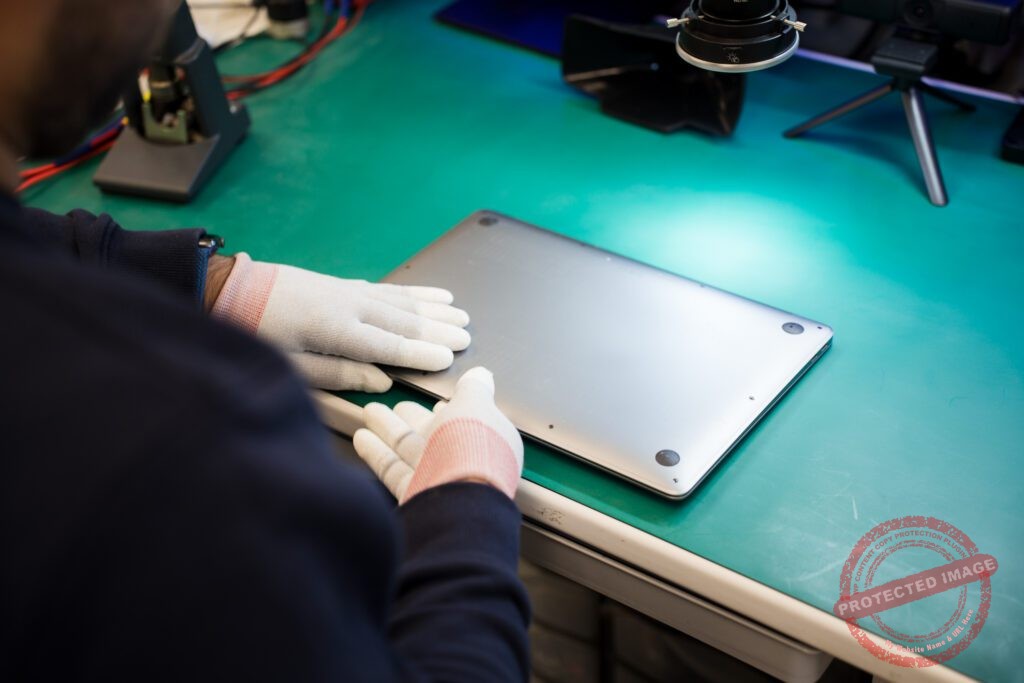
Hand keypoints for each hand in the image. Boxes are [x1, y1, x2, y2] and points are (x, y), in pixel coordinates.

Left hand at [210, 253, 470, 391]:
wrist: (228, 289)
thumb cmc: (256, 335)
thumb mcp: (292, 366)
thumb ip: (338, 374)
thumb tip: (381, 380)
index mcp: (339, 330)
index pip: (391, 345)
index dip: (423, 353)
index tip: (450, 357)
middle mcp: (351, 306)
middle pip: (404, 319)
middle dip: (438, 328)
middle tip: (467, 335)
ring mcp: (348, 291)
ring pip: (400, 299)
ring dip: (432, 307)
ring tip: (459, 312)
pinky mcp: (342, 284)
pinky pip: (387, 288)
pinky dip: (412, 291)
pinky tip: (427, 294)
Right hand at [353, 367, 523, 503]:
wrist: (459, 500)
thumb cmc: (473, 448)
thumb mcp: (476, 404)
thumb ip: (474, 389)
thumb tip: (480, 375)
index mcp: (487, 439)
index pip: (466, 421)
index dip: (449, 411)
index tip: (433, 402)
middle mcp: (464, 460)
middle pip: (432, 435)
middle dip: (411, 419)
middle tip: (392, 407)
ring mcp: (438, 478)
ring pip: (409, 449)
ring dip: (387, 429)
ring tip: (369, 412)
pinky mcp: (414, 493)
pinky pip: (393, 468)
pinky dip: (377, 451)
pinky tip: (362, 437)